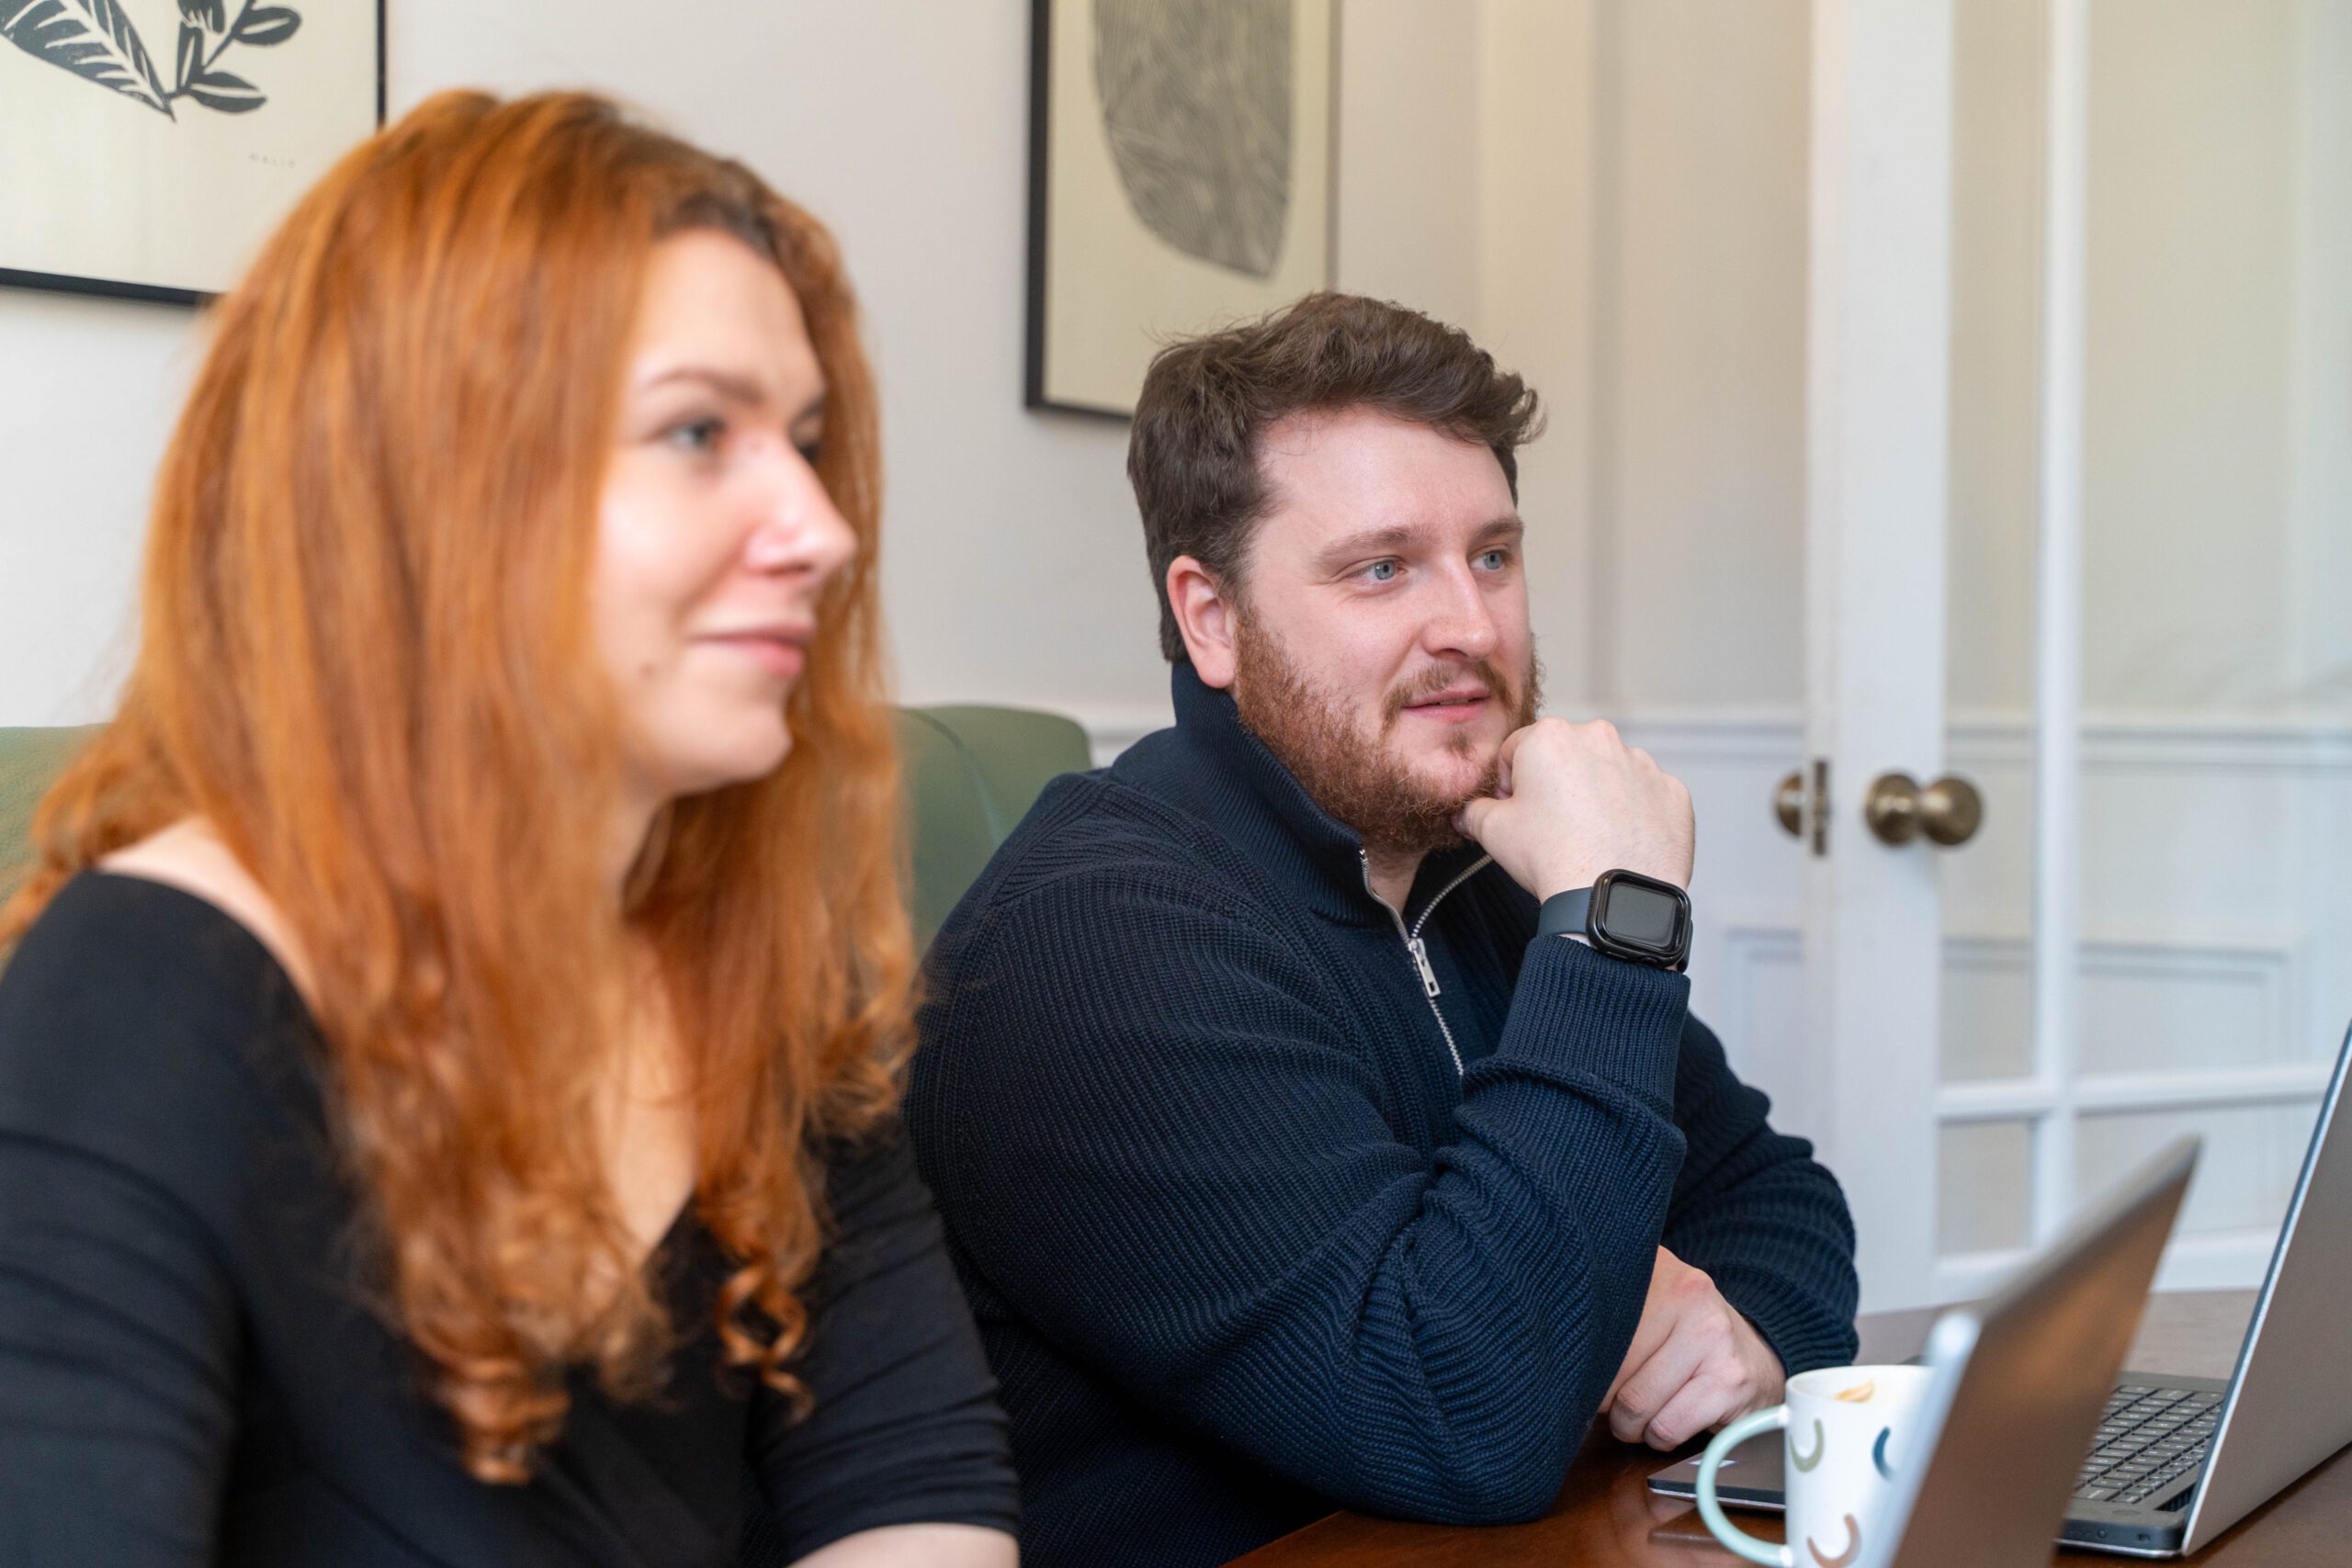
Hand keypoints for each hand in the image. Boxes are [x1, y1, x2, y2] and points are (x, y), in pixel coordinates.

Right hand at [1453, 718, 1693, 900]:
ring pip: (1609, 773)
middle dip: (1557, 784)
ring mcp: (1642, 764)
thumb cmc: (1552, 857)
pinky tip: (1619, 842)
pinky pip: (1646, 796)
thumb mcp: (1493, 832)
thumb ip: (1474, 812)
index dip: (1511, 784)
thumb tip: (1468, 812)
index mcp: (1551, 737)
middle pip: (1567, 756)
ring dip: (1598, 796)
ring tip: (1589, 838)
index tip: (1516, 812)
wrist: (1611, 898)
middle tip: (1552, 827)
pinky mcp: (1672, 792)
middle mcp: (1600, 738)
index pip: (1517, 751)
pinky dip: (1634, 814)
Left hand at [1602, 1248, 1783, 1449]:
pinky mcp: (1730, 1380)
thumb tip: (1553, 1351)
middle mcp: (1686, 1290)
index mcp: (1656, 1266)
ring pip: (1633, 1402)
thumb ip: (1604, 1315)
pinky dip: (1660, 1436)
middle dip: (1605, 1397)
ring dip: (1631, 1424)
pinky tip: (1672, 1419)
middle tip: (1619, 1399)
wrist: (1757, 1359)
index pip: (1590, 1323)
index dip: (1583, 1360)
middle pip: (1607, 1365)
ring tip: (1645, 1412)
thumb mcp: (1647, 1307)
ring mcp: (1711, 1334)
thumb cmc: (1684, 1340)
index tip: (1586, 1371)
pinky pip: (1666, 1427)